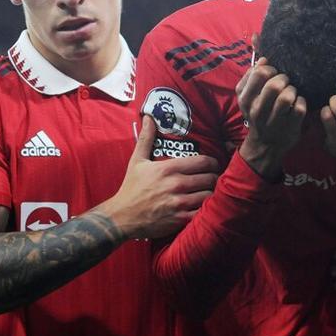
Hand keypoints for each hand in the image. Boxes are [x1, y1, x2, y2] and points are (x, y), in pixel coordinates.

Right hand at [99, 116, 218, 238]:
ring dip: (211, 194)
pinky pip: (203, 212)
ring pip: (209, 195)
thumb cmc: (131, 187)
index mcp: (168, 168)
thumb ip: (147, 138)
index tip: (212, 165)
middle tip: (212, 179)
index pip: (203, 161)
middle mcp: (176, 184)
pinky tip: (204, 207)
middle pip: (210, 178)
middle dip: (214, 178)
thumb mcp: (137, 161)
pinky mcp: (180, 219)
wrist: (122, 216)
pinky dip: (207, 209)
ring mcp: (179, 203)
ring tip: (209, 192)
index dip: (212, 163)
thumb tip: (149, 117)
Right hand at [236, 58, 305, 177]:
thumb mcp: (247, 95)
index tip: (273, 74)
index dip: (270, 69)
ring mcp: (274, 121)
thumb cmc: (258, 112)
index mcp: (246, 99)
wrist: (264, 145)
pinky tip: (298, 103)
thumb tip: (262, 54)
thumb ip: (251, 73)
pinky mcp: (290, 128)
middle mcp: (257, 111)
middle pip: (274, 85)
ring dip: (293, 90)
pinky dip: (302, 102)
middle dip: (284, 79)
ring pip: (287, 96)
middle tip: (285, 82)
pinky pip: (300, 108)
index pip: (259, 73)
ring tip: (292, 92)